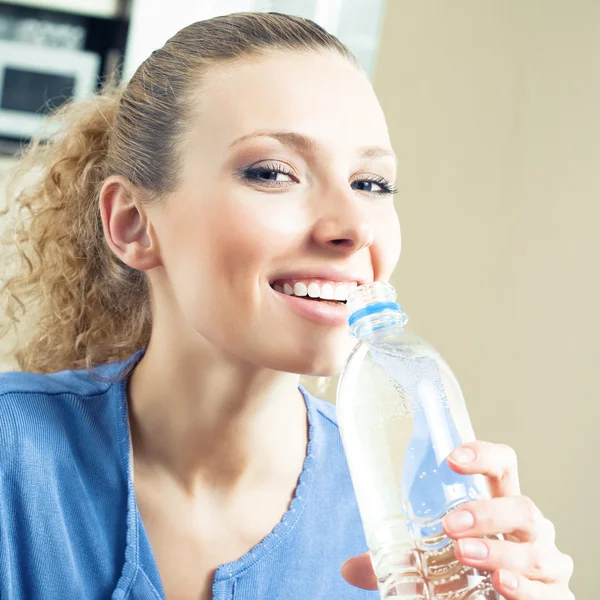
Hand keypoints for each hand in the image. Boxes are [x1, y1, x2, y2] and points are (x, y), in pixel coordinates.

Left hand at [341, 441, 573, 598]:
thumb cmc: (473, 568)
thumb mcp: (434, 558)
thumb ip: (397, 558)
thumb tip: (348, 568)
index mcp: (499, 502)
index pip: (502, 465)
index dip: (483, 455)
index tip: (450, 459)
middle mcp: (527, 527)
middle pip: (521, 505)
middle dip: (487, 512)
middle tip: (449, 525)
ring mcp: (546, 560)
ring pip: (535, 548)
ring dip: (499, 550)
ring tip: (465, 553)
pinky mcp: (553, 594)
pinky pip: (548, 589)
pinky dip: (525, 587)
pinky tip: (502, 584)